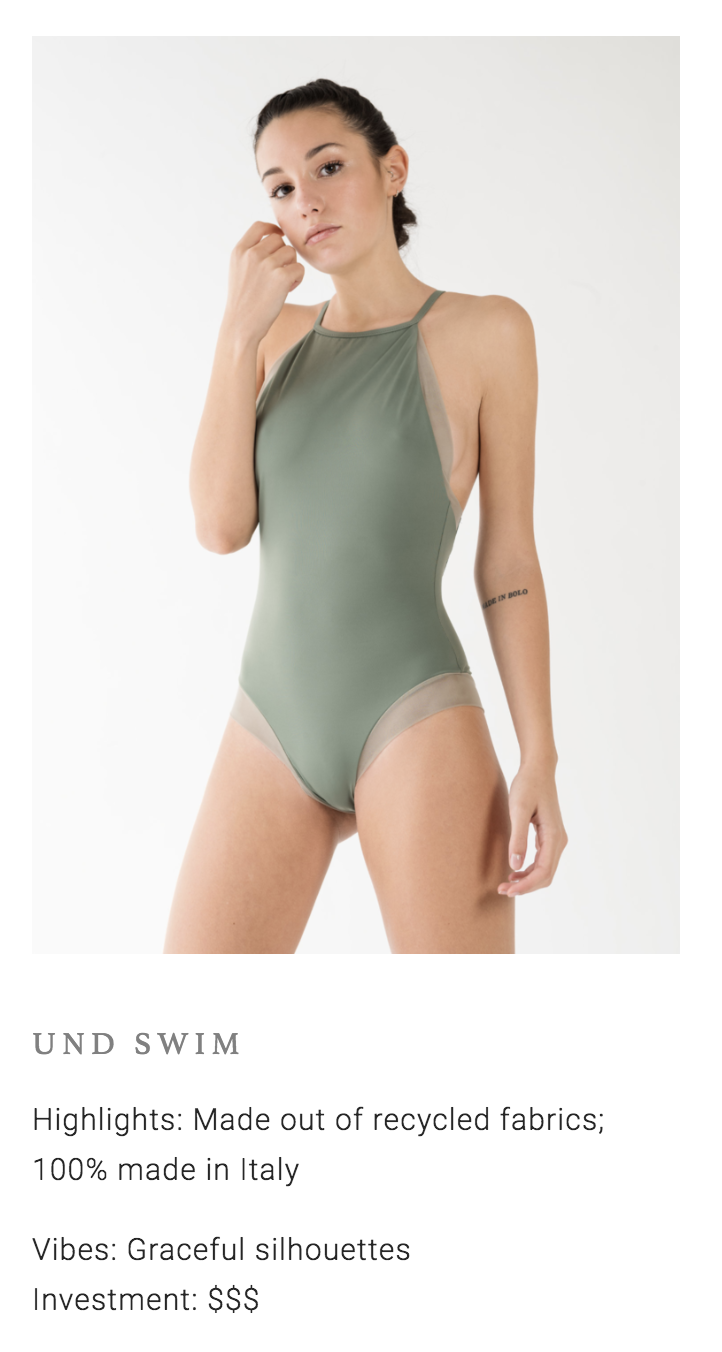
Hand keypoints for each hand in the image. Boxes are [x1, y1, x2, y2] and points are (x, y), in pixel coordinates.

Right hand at [223, 219, 304, 345]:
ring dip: (291, 266)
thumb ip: (250, 254)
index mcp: (239, 251)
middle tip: (279, 272)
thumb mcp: (238, 271)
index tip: (279, 236)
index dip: (273, 229)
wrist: (241, 326)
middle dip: (283, 254)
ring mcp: (267, 265)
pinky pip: (299, 268)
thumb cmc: (243, 302)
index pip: (259, 226)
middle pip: (279, 240)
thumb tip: (273, 237)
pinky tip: (288, 289)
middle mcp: (252, 254)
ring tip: (283, 283)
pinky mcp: (281, 277)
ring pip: (291, 252)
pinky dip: (298, 278)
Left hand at [497, 762, 567, 896]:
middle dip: (526, 886)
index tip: (507, 890)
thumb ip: (518, 837)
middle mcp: (559, 840)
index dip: (526, 885)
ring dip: (527, 880)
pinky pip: (542, 861)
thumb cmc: (528, 785)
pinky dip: (529, 870)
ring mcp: (556, 839)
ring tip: (506, 884)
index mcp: (554, 836)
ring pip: (545, 870)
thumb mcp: (519, 809)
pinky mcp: (549, 836)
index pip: (543, 871)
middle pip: (546, 875)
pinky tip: (514, 871)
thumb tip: (515, 865)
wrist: (538, 769)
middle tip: (502, 890)